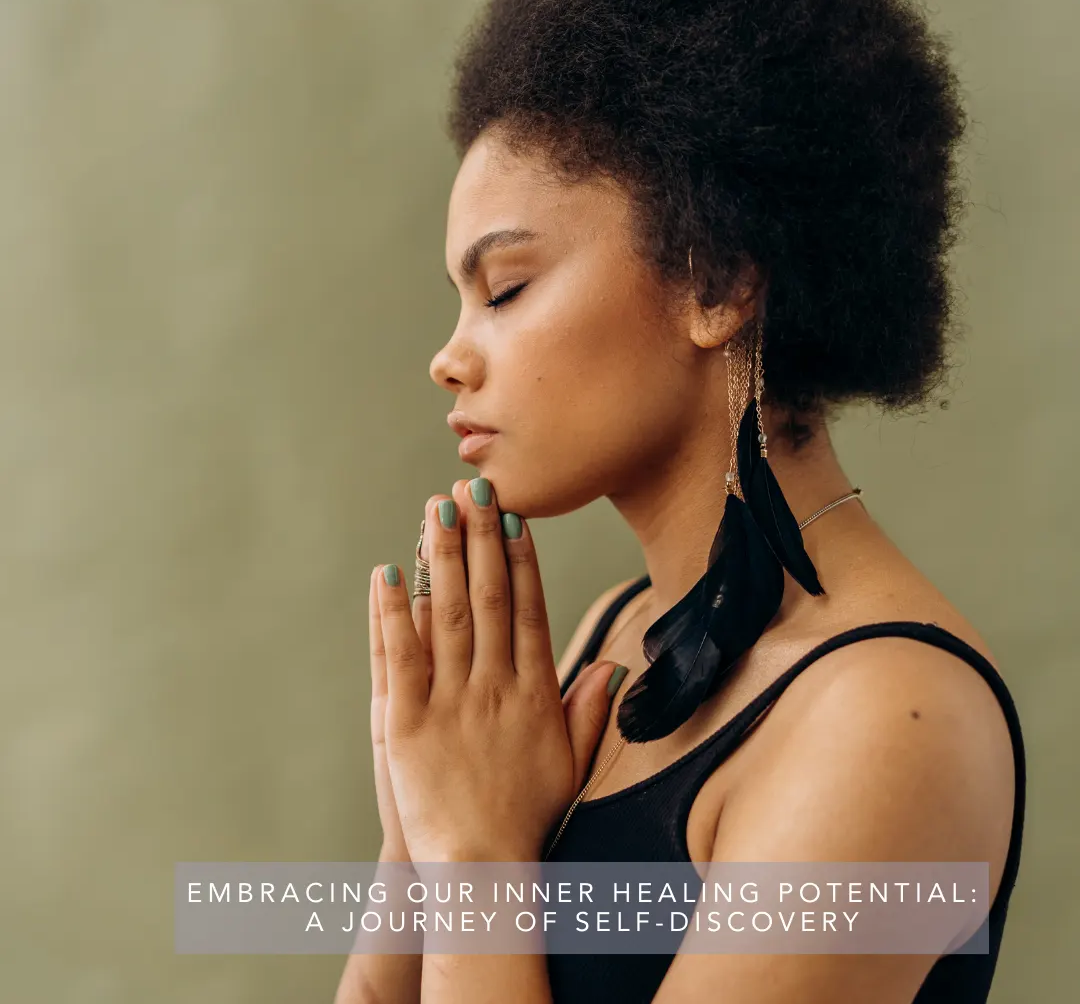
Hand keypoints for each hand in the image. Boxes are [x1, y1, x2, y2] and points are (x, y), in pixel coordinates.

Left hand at [373, 477, 621, 862]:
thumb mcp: (571, 765)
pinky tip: (387, 574)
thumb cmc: (528, 819)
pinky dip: (392, 613)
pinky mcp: (405, 723)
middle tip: (476, 486)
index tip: (515, 517)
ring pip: (446, 614)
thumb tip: (612, 667)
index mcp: (534, 693)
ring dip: (441, 557)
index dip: (520, 560)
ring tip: (436, 509)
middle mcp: (494, 687)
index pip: (528, 610)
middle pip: (487, 597)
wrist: (481, 873)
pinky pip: (399, 657)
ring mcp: (449, 702)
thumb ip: (588, 712)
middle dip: (481, 537)